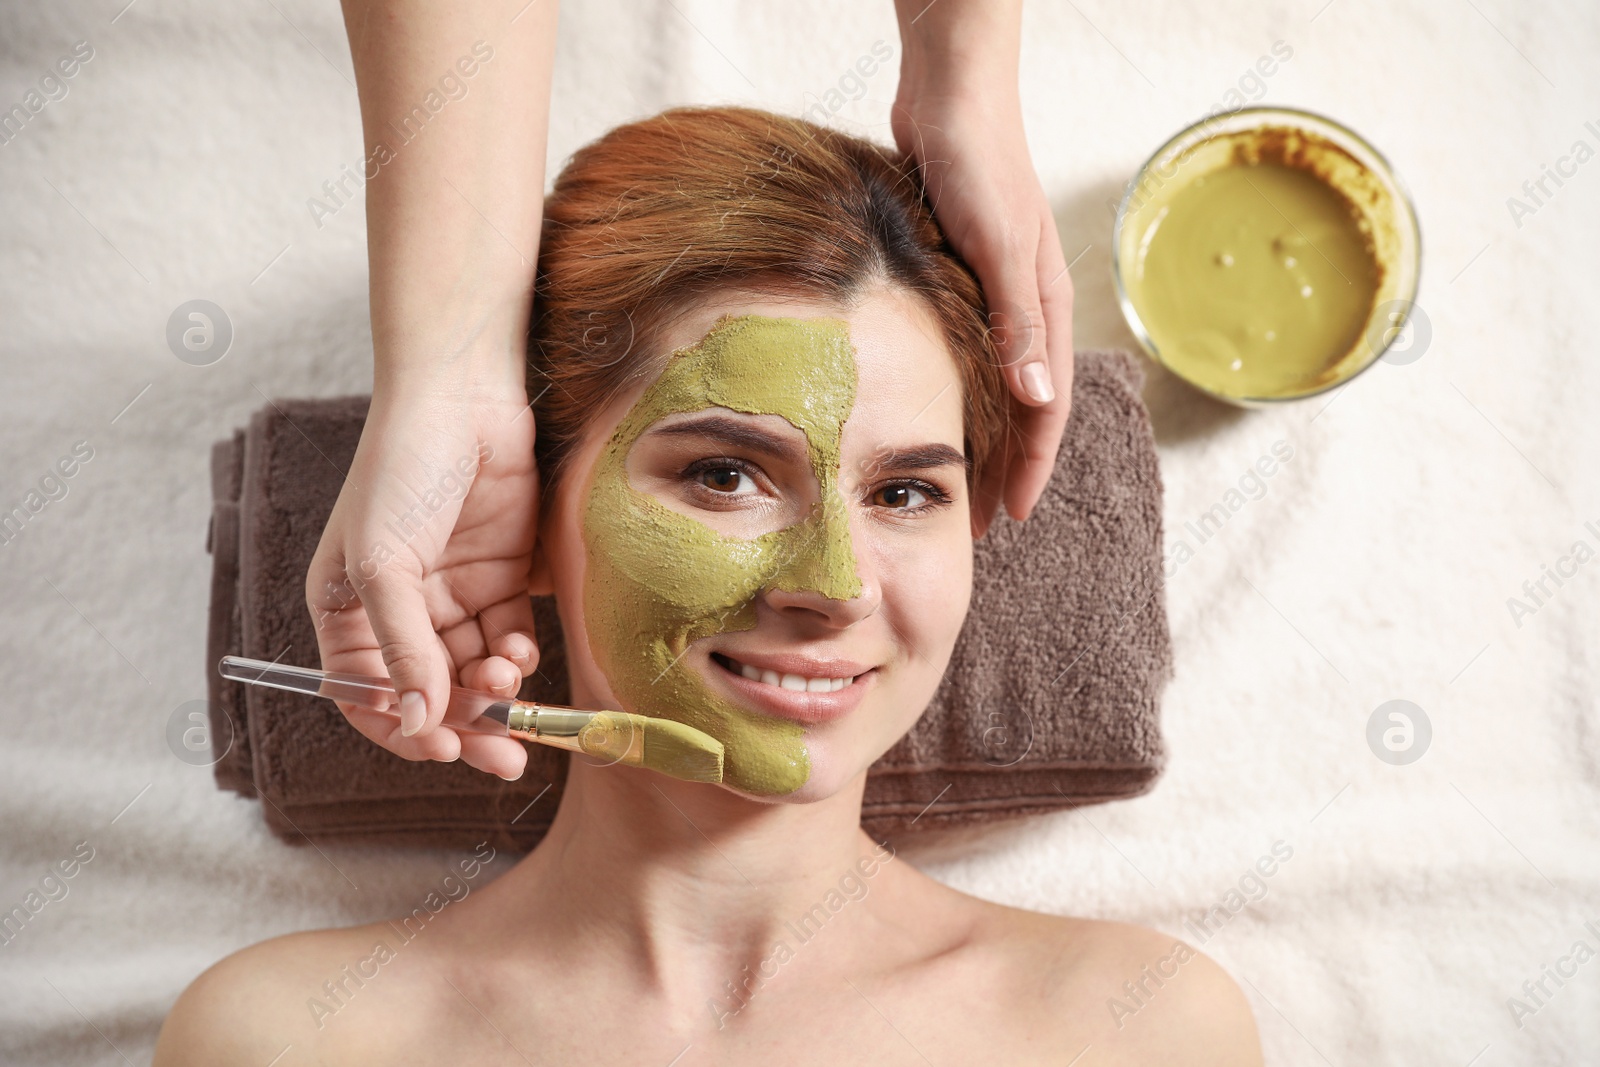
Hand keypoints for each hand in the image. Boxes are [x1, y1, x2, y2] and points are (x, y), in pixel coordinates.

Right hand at [306, 369, 539, 779]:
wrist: (462, 398)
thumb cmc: (401, 470)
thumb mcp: (386, 564)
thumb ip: (403, 648)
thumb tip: (416, 722)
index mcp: (348, 611)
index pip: (367, 696)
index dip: (400, 728)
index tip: (440, 745)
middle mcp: (399, 611)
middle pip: (430, 692)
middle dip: (466, 725)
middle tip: (504, 758)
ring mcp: (451, 596)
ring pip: (474, 671)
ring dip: (494, 691)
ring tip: (508, 684)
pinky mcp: (500, 578)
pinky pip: (508, 638)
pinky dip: (516, 655)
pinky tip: (519, 650)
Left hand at [891, 46, 1074, 538]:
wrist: (949, 94)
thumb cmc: (979, 163)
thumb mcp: (1000, 245)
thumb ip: (1018, 320)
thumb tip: (1035, 399)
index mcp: (1045, 306)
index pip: (1046, 408)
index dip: (1031, 466)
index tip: (1010, 518)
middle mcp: (1023, 306)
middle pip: (1020, 406)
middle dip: (1004, 466)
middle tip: (974, 521)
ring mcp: (991, 293)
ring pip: (990, 384)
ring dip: (977, 435)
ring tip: (949, 480)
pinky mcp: (957, 277)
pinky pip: (961, 353)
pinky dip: (950, 391)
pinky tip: (923, 410)